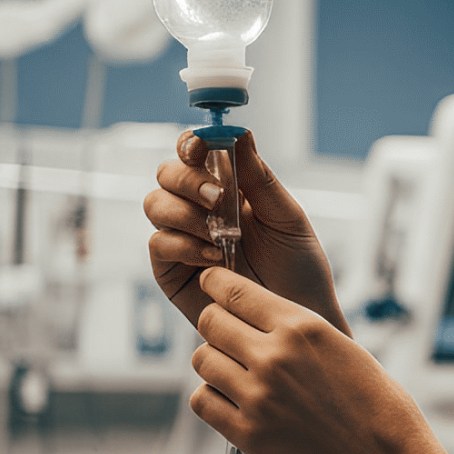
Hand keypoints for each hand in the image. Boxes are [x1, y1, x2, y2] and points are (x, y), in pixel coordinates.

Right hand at [146, 129, 345, 330]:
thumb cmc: (298, 269)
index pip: (196, 153)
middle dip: (186, 178)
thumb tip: (239, 133)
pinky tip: (213, 259)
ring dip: (185, 212)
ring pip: (155, 204)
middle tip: (216, 196)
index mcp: (228, 188)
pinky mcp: (171, 270)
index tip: (201, 146)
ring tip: (220, 235)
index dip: (191, 143)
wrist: (294, 319)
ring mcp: (182, 238)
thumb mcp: (287, 219)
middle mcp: (198, 209)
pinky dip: (183, 244)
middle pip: (167, 174)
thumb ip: (260, 179)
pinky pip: (158, 243)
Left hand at [189, 267, 440, 453]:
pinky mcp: (248, 435)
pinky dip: (212, 397)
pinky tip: (234, 401)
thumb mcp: (340, 347)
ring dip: (215, 363)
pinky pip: (202, 401)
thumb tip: (251, 316)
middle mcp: (275, 358)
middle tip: (229, 337)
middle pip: (210, 323)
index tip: (213, 286)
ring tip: (236, 373)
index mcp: (302, 328)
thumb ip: (295, 330)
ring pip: (202, 360)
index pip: (233, 291)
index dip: (216, 285)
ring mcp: (258, 398)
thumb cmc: (374, 403)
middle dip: (216, 325)